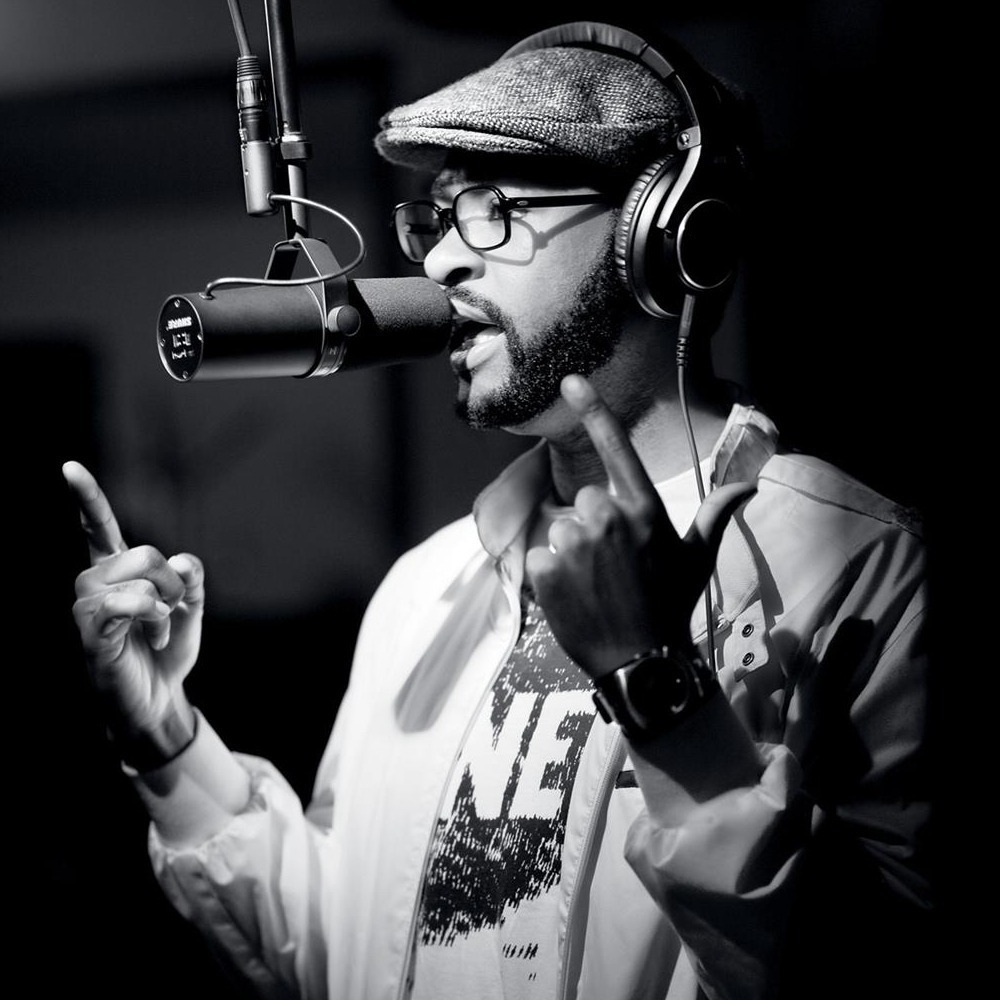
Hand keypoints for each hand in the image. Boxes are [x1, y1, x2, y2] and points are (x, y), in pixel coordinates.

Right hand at [63, 460, 202, 745]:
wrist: (161, 698)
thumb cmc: (167, 649)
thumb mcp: (190, 606)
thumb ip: (191, 577)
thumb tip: (182, 562)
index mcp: (116, 570)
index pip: (99, 528)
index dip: (87, 498)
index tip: (68, 467)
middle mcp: (94, 582)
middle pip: (145, 553)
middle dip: (174, 582)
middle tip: (172, 611)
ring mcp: (89, 608)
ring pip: (141, 579)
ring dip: (165, 607)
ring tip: (158, 632)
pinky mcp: (92, 634)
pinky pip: (124, 603)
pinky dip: (151, 615)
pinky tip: (154, 636)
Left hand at [525, 375, 754, 680]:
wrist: (641, 663)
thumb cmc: (672, 605)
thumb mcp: (697, 558)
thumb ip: (716, 515)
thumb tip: (750, 485)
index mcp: (644, 510)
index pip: (616, 449)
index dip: (593, 410)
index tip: (569, 380)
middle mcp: (608, 518)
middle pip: (585, 502)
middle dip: (595, 528)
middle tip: (614, 566)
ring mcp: (573, 543)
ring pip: (561, 531)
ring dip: (572, 554)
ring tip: (597, 586)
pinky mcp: (544, 568)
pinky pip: (540, 559)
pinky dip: (551, 578)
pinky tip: (575, 598)